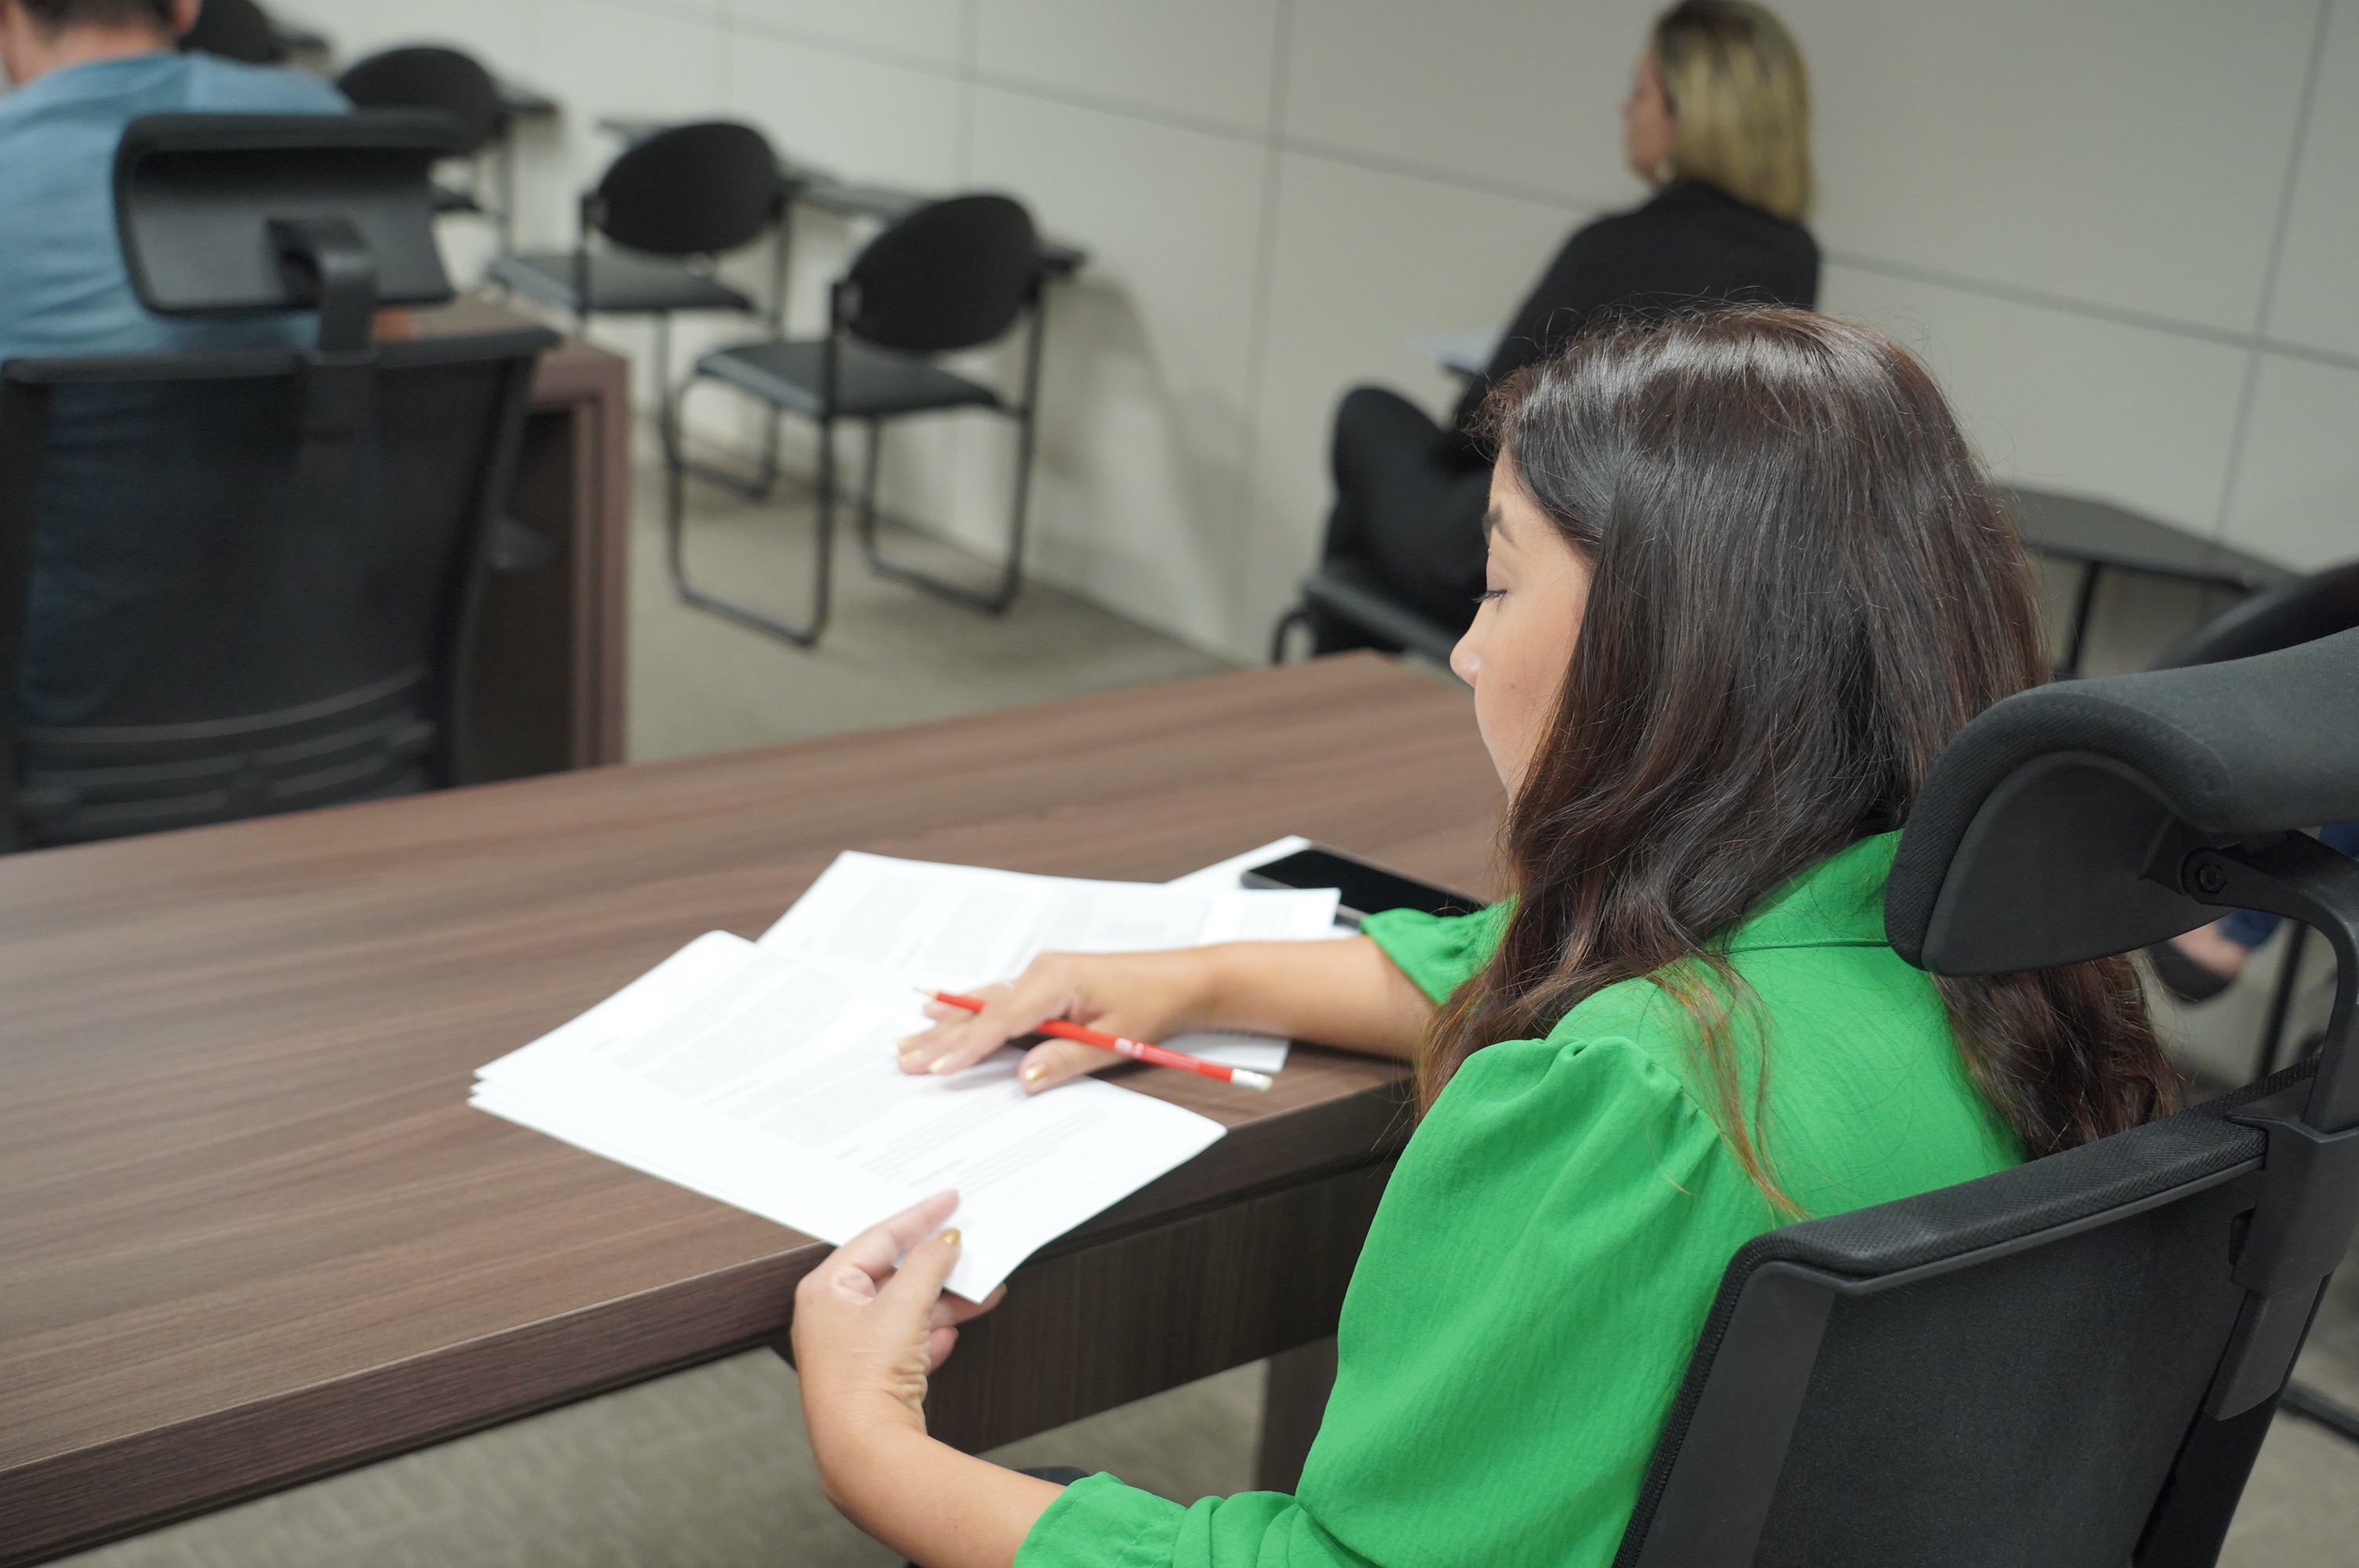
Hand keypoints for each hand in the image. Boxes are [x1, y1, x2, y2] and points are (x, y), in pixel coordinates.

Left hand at [792, 1192, 1004, 1457]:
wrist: (865, 1452)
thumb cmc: (864, 1381)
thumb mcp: (903, 1307)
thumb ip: (928, 1264)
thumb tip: (944, 1241)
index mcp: (825, 1288)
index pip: (877, 1237)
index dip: (919, 1216)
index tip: (949, 1200)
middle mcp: (831, 1315)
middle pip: (893, 1273)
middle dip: (937, 1268)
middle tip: (969, 1249)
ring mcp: (850, 1347)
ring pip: (905, 1309)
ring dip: (943, 1303)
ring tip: (979, 1294)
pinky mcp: (869, 1374)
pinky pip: (906, 1340)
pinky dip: (931, 1334)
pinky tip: (951, 1334)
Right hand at [899, 949, 1215, 1092]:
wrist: (1179, 979)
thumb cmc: (1152, 1005)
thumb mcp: (1112, 1040)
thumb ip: (1064, 1059)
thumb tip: (1023, 1078)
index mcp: (1056, 981)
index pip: (1000, 1019)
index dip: (967, 1046)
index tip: (938, 1068)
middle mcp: (1041, 971)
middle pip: (981, 1009)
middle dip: (941, 1036)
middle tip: (903, 1058)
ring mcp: (1040, 973)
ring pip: (983, 1002)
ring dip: (947, 1023)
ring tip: (908, 1040)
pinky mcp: (1044, 980)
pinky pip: (998, 998)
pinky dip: (968, 1012)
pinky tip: (940, 1011)